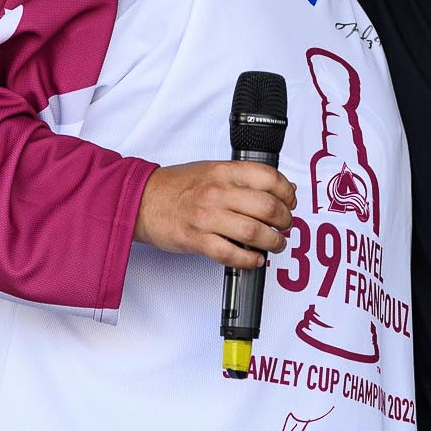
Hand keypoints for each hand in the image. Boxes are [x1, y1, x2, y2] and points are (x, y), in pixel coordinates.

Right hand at [134, 161, 296, 268]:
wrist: (141, 200)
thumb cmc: (177, 186)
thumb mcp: (212, 170)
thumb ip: (244, 178)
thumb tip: (281, 189)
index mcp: (224, 171)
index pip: (270, 178)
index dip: (287, 193)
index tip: (289, 202)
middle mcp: (218, 192)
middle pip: (268, 208)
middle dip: (284, 221)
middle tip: (285, 226)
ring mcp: (207, 217)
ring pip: (254, 232)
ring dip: (273, 242)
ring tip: (275, 244)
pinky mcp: (197, 240)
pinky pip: (231, 254)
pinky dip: (249, 260)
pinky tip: (255, 259)